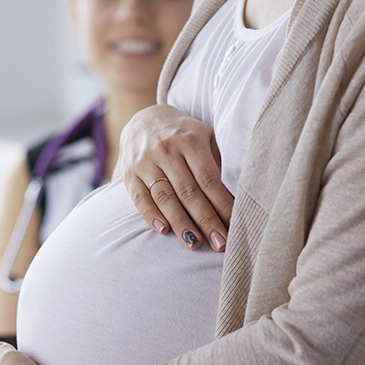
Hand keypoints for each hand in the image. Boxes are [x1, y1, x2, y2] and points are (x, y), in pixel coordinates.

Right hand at [118, 104, 233, 250]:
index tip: (233, 226)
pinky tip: (164, 231)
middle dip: (206, 221)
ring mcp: (145, 162)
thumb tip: (236, 196)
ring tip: (194, 244)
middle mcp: (166, 150)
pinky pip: (140, 198)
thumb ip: (217, 162)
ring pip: (164, 198)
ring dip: (180, 224)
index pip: (209, 179)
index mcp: (189, 141)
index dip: (222, 205)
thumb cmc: (184, 135)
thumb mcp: (205, 137)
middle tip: (220, 243)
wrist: (145, 120)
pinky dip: (151, 215)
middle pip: (188, 192)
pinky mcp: (129, 173)